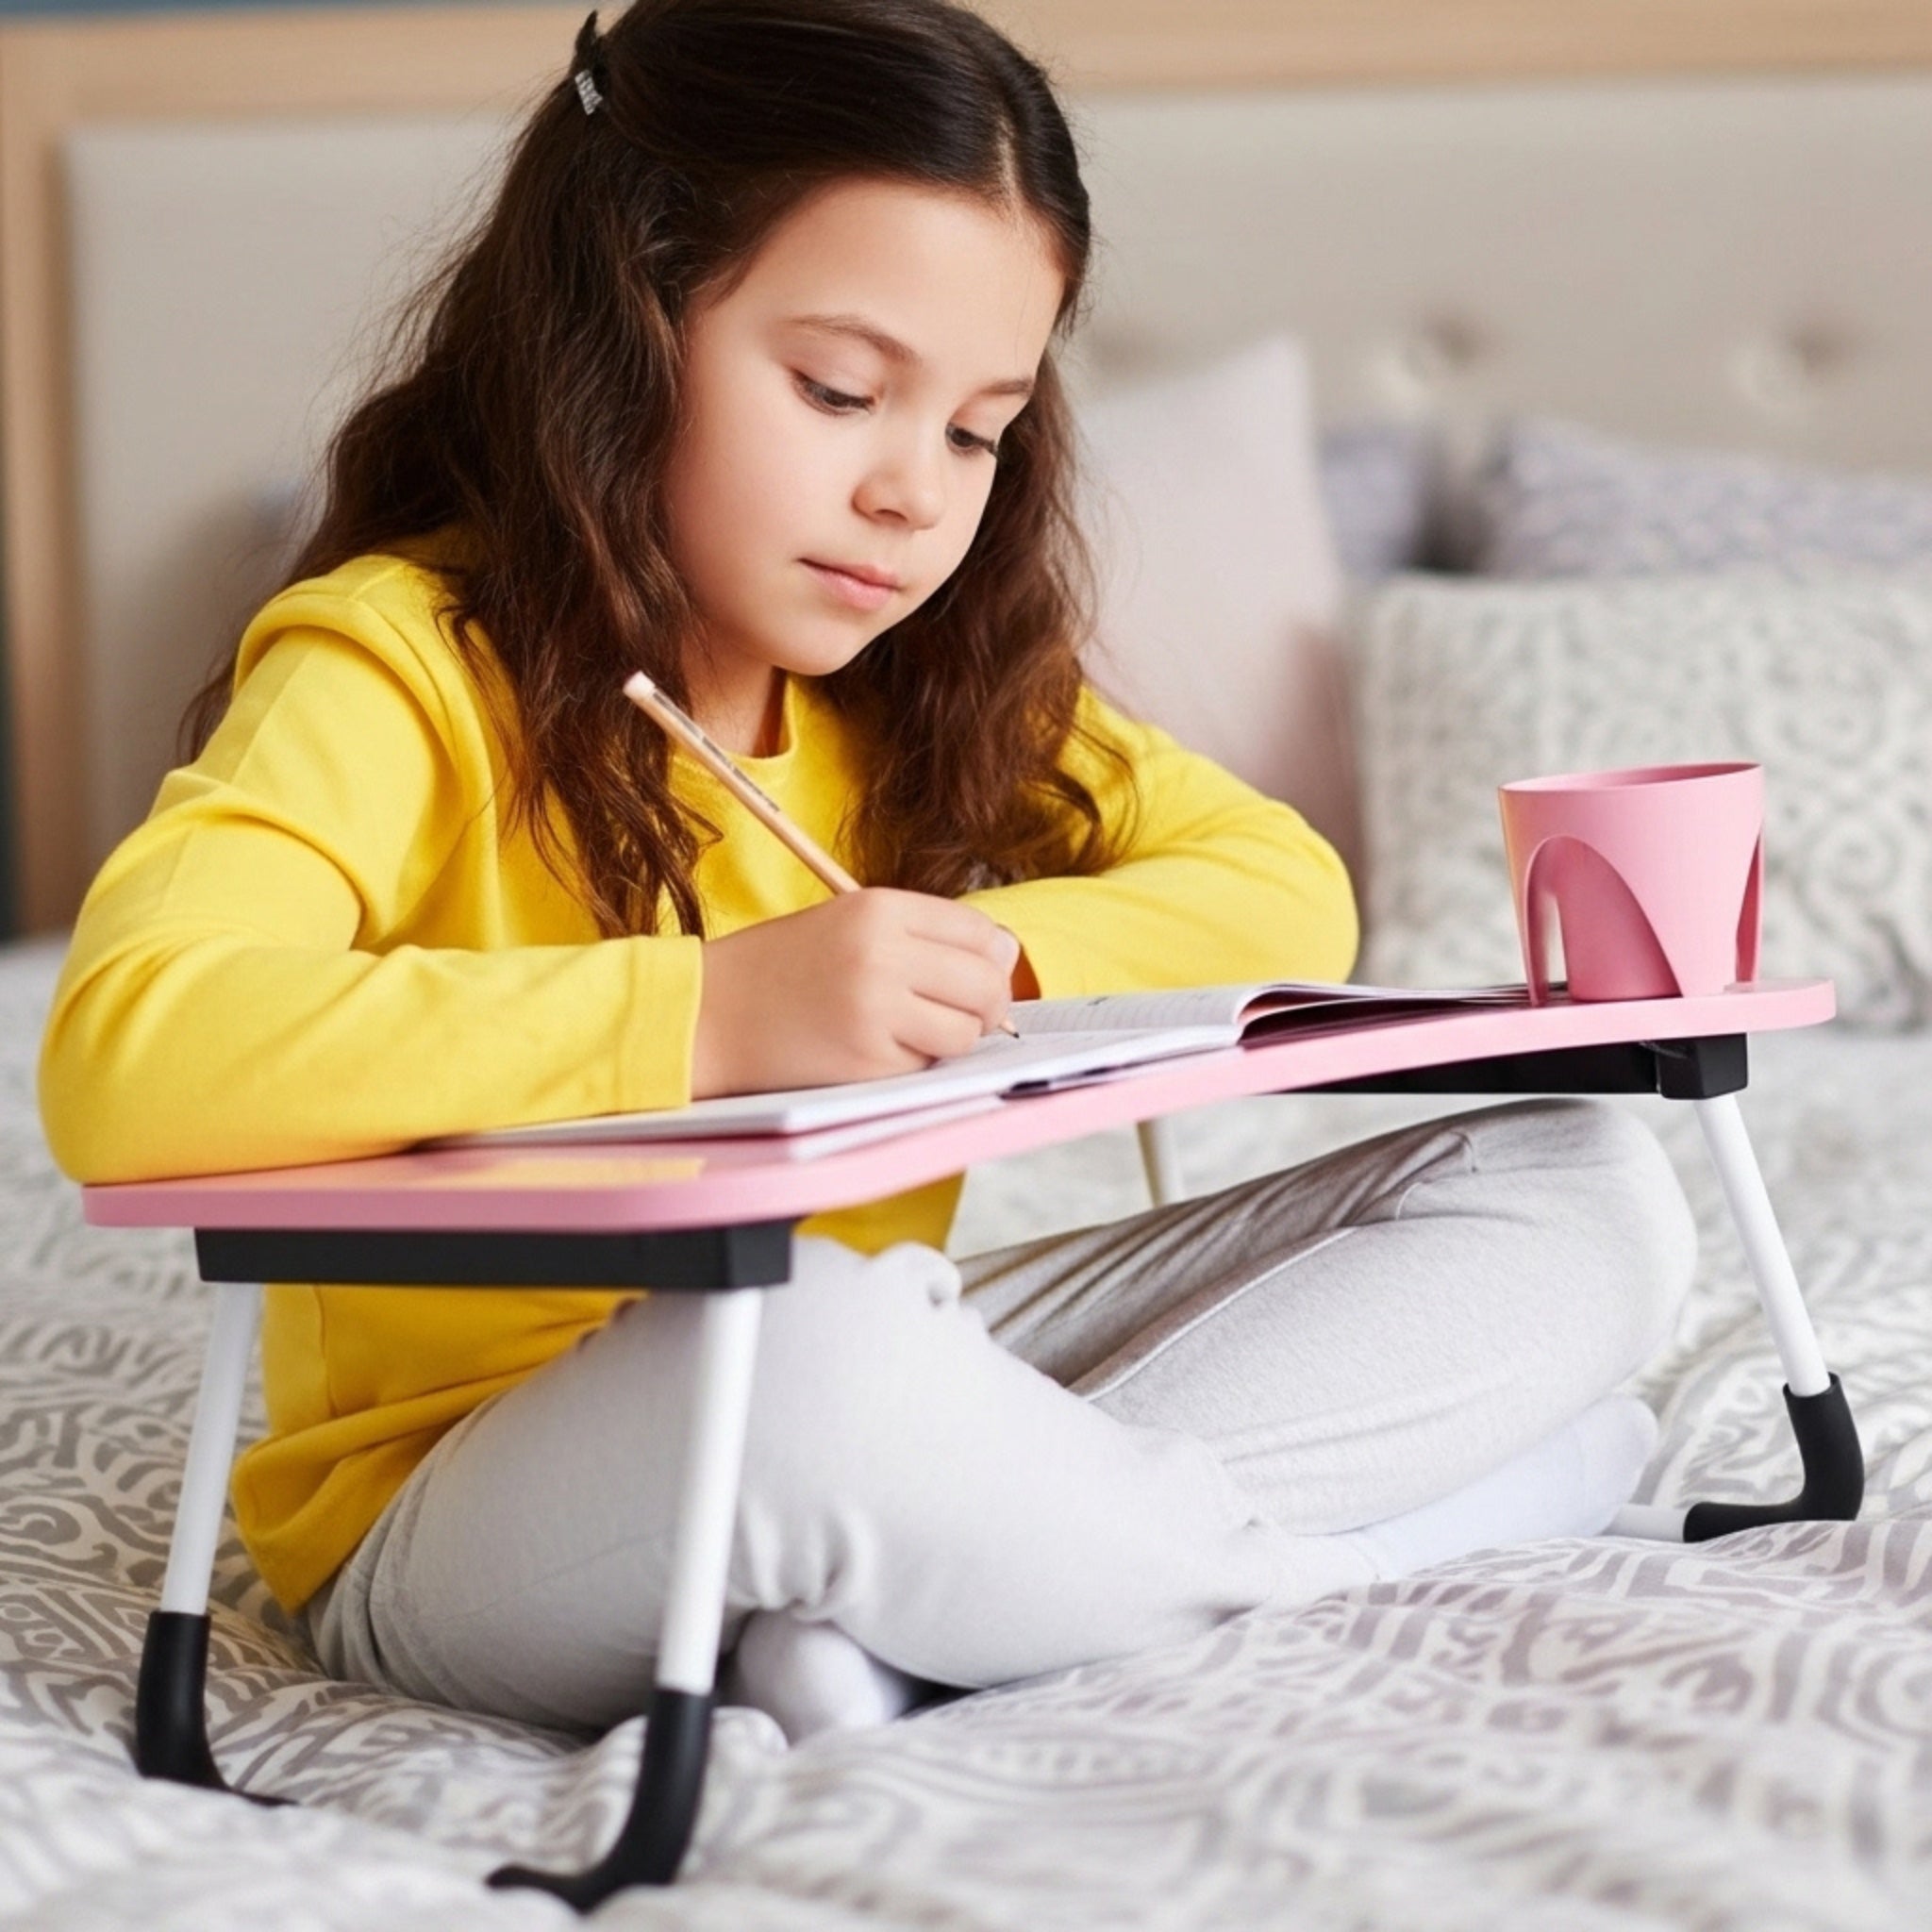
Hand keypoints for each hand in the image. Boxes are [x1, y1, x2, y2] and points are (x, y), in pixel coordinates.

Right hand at [692, 889, 1021, 1097]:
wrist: (707, 1015)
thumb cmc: (780, 969)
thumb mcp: (847, 925)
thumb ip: (924, 935)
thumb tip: (1007, 956)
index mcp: (878, 909)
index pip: (980, 931)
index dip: (991, 959)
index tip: (976, 974)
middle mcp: (881, 954)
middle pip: (987, 983)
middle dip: (989, 1006)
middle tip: (964, 1015)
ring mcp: (875, 1010)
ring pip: (967, 1031)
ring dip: (954, 1038)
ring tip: (912, 1031)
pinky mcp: (867, 1062)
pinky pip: (926, 1065)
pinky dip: (914, 1064)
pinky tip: (875, 1050)